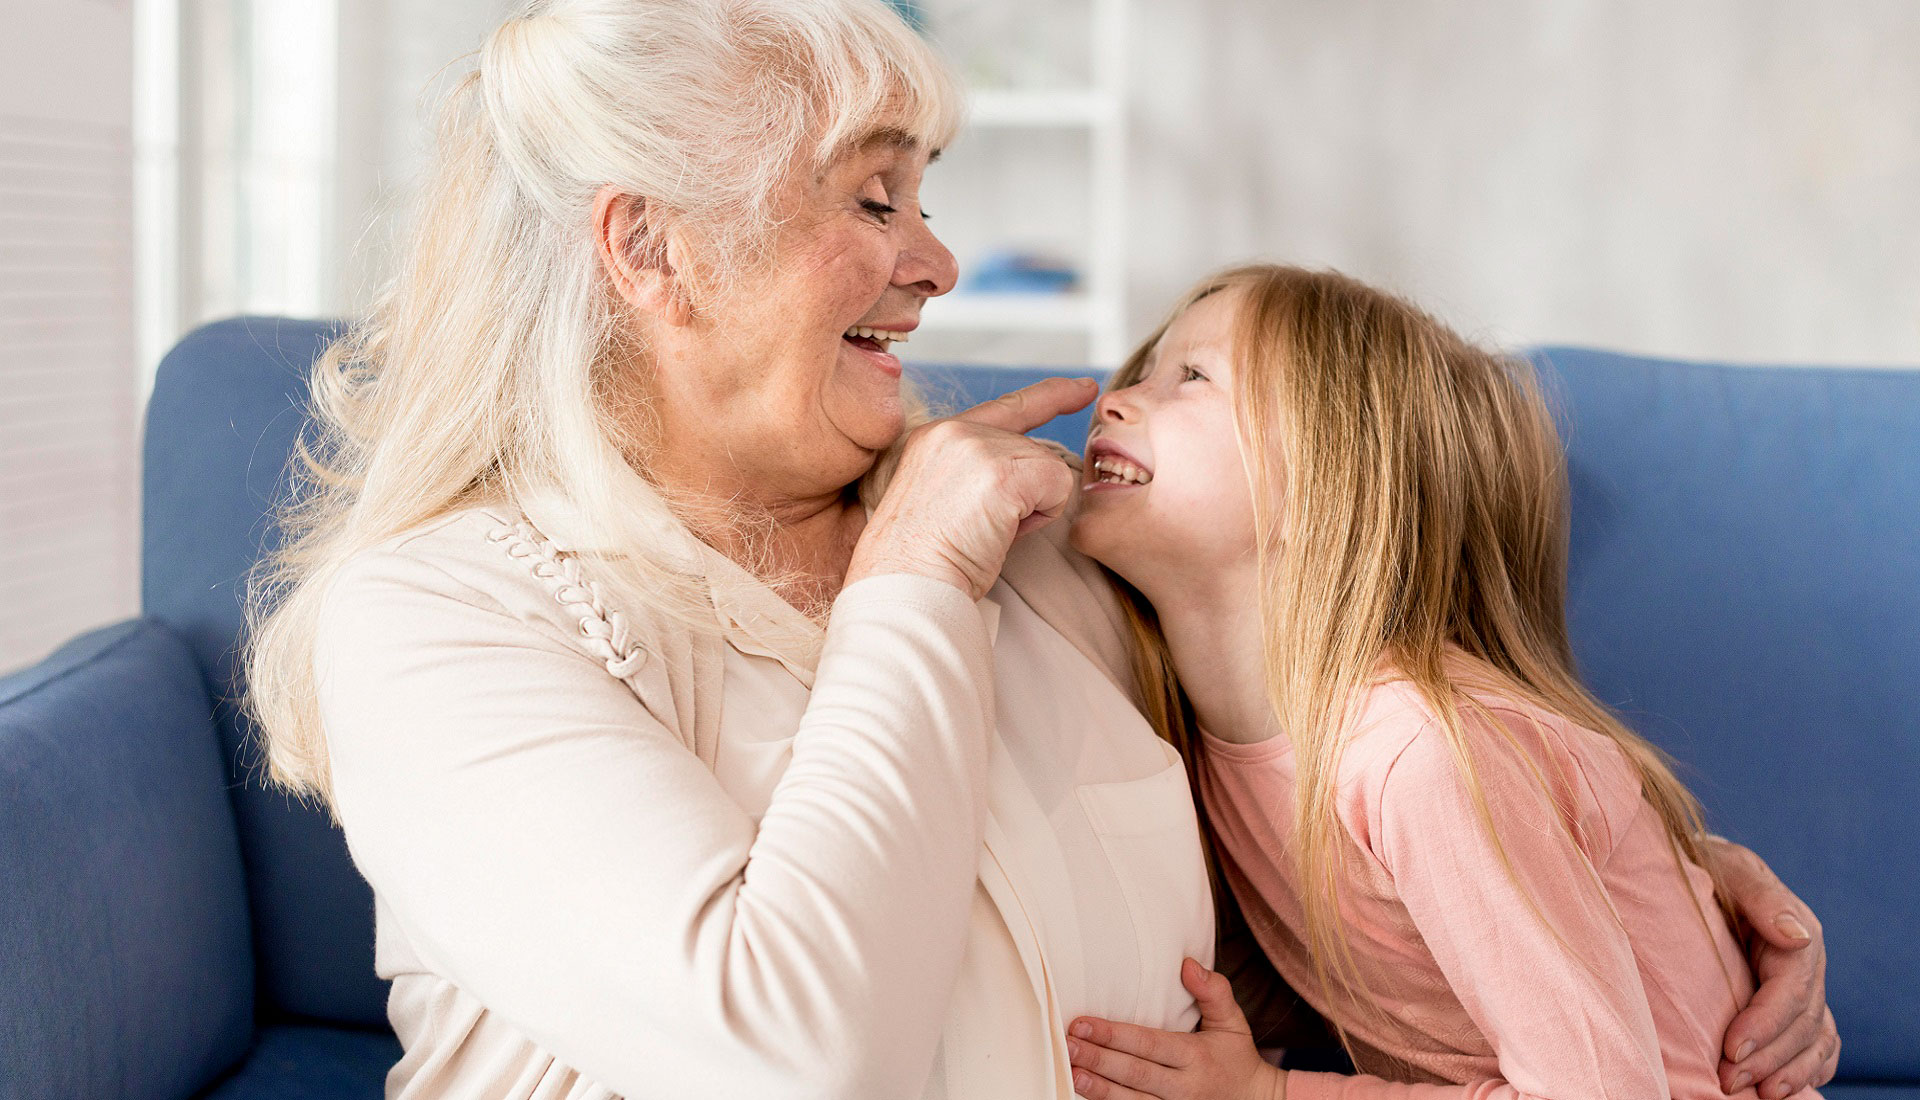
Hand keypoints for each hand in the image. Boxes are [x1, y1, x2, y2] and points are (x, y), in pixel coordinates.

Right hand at [848, 377, 1095, 599]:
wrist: (907, 583)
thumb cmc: (925, 559)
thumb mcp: (946, 497)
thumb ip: (982, 471)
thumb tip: (1037, 475)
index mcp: (936, 436)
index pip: (1007, 408)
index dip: (1050, 396)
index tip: (1082, 388)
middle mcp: (954, 431)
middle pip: (1032, 450)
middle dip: (1024, 494)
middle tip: (981, 528)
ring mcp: (977, 447)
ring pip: (1047, 468)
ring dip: (1030, 509)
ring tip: (984, 532)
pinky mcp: (1001, 472)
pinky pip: (1058, 487)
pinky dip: (1041, 517)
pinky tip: (1001, 532)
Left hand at [1066, 958, 1286, 1099]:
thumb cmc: (1236, 1059)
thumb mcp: (1233, 1023)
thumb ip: (1214, 992)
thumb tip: (1188, 964)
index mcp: (1195, 1057)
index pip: (1148, 1044)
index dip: (1113, 1035)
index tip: (1082, 1023)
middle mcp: (1183, 1087)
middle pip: (1134, 1074)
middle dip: (1098, 1059)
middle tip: (1068, 1045)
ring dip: (1098, 1089)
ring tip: (1072, 1071)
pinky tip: (1088, 1094)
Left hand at [1706, 836, 1839, 1095]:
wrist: (1691, 867)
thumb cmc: (1705, 864)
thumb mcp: (1730, 866)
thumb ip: (1763, 896)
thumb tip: (1798, 935)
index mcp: (1794, 933)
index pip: (1791, 991)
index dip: (1766, 1024)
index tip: (1730, 1048)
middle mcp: (1804, 965)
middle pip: (1802, 1024)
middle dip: (1768, 1058)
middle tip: (1728, 1082)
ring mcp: (1800, 987)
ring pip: (1813, 1041)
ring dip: (1787, 1072)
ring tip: (1755, 1094)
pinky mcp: (1788, 1003)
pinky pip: (1816, 1045)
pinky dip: (1806, 1070)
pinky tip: (1780, 1087)